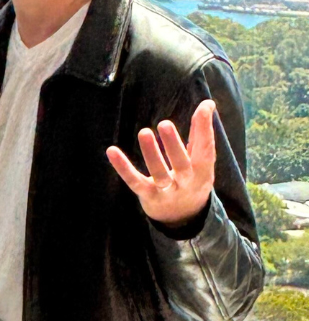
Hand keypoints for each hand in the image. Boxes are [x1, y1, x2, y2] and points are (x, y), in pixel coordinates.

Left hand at [106, 99, 216, 225]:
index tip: (203, 107)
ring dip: (151, 153)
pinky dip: (123, 167)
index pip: (206, 148)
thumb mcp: (201, 162)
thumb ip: (201, 134)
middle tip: (165, 124)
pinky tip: (112, 151)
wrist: (184, 217)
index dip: (205, 128)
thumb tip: (207, 103)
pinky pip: (134, 181)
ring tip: (144, 132)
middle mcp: (186, 182)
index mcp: (203, 170)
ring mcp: (167, 191)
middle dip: (174, 144)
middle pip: (182, 163)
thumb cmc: (192, 180)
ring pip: (159, 173)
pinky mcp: (148, 196)